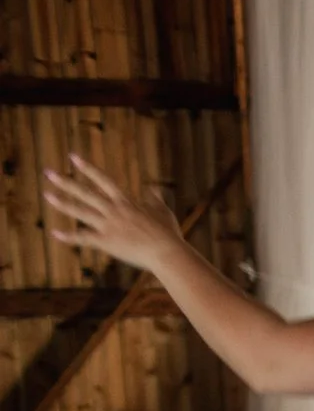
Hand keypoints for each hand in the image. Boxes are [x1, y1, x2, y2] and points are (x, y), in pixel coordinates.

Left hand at [42, 154, 183, 273]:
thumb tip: (154, 188)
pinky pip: (84, 238)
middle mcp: (113, 210)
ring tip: (47, 195)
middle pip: (85, 193)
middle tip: (49, 173)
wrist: (166, 252)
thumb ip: (154, 199)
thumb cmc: (168, 233)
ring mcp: (108, 226)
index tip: (73, 158)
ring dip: (63, 203)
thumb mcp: (163, 212)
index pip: (102, 180)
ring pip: (80, 212)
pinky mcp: (106, 243)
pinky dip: (69, 236)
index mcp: (125, 201)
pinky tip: (55, 233)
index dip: (87, 168)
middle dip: (65, 182)